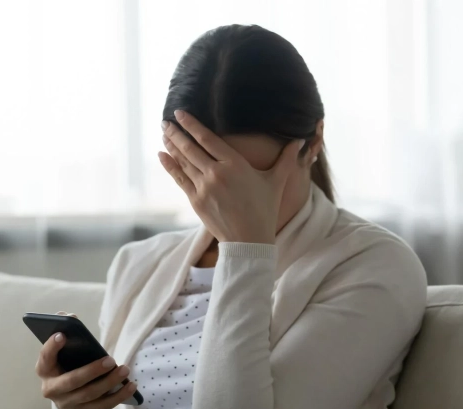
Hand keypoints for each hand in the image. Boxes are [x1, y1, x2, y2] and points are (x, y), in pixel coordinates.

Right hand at [34, 312, 136, 408]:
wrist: (66, 397)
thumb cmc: (65, 365)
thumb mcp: (61, 352)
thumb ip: (64, 331)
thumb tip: (69, 316)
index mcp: (44, 370)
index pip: (45, 358)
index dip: (52, 347)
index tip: (62, 335)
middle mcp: (52, 389)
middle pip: (72, 381)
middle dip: (91, 371)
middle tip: (110, 360)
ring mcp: (68, 403)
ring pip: (90, 394)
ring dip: (109, 382)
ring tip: (124, 369)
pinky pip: (103, 405)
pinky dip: (118, 396)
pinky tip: (131, 386)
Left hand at [160, 110, 304, 243]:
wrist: (249, 240)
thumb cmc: (264, 210)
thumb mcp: (276, 182)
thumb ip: (286, 159)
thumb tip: (299, 141)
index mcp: (235, 164)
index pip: (208, 139)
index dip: (192, 125)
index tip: (180, 113)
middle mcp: (216, 173)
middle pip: (191, 148)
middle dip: (176, 132)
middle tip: (166, 120)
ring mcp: (204, 187)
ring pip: (183, 161)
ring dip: (172, 145)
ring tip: (164, 132)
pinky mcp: (196, 201)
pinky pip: (179, 178)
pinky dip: (170, 166)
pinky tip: (162, 155)